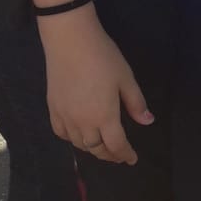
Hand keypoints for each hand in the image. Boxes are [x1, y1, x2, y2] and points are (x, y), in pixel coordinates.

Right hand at [41, 10, 152, 164]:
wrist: (70, 41)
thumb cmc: (103, 57)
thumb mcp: (126, 78)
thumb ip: (135, 103)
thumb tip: (147, 122)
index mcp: (104, 117)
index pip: (116, 145)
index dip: (125, 155)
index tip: (132, 159)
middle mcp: (83, 123)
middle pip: (96, 148)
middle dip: (109, 155)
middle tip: (118, 155)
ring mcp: (65, 117)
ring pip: (79, 144)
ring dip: (92, 149)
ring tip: (101, 146)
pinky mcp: (53, 108)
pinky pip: (61, 133)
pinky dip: (72, 139)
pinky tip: (78, 135)